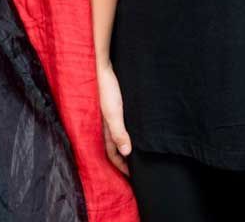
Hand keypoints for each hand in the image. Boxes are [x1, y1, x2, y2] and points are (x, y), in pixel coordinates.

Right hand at [96, 60, 131, 174]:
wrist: (104, 67)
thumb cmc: (108, 90)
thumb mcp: (114, 113)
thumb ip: (119, 132)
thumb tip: (127, 152)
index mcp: (105, 129)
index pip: (113, 154)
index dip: (122, 166)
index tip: (133, 177)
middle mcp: (108, 124)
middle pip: (116, 147)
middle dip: (125, 158)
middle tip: (138, 167)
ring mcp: (113, 114)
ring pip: (120, 135)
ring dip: (128, 144)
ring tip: (140, 150)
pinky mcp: (118, 105)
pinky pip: (123, 122)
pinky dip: (129, 130)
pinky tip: (138, 128)